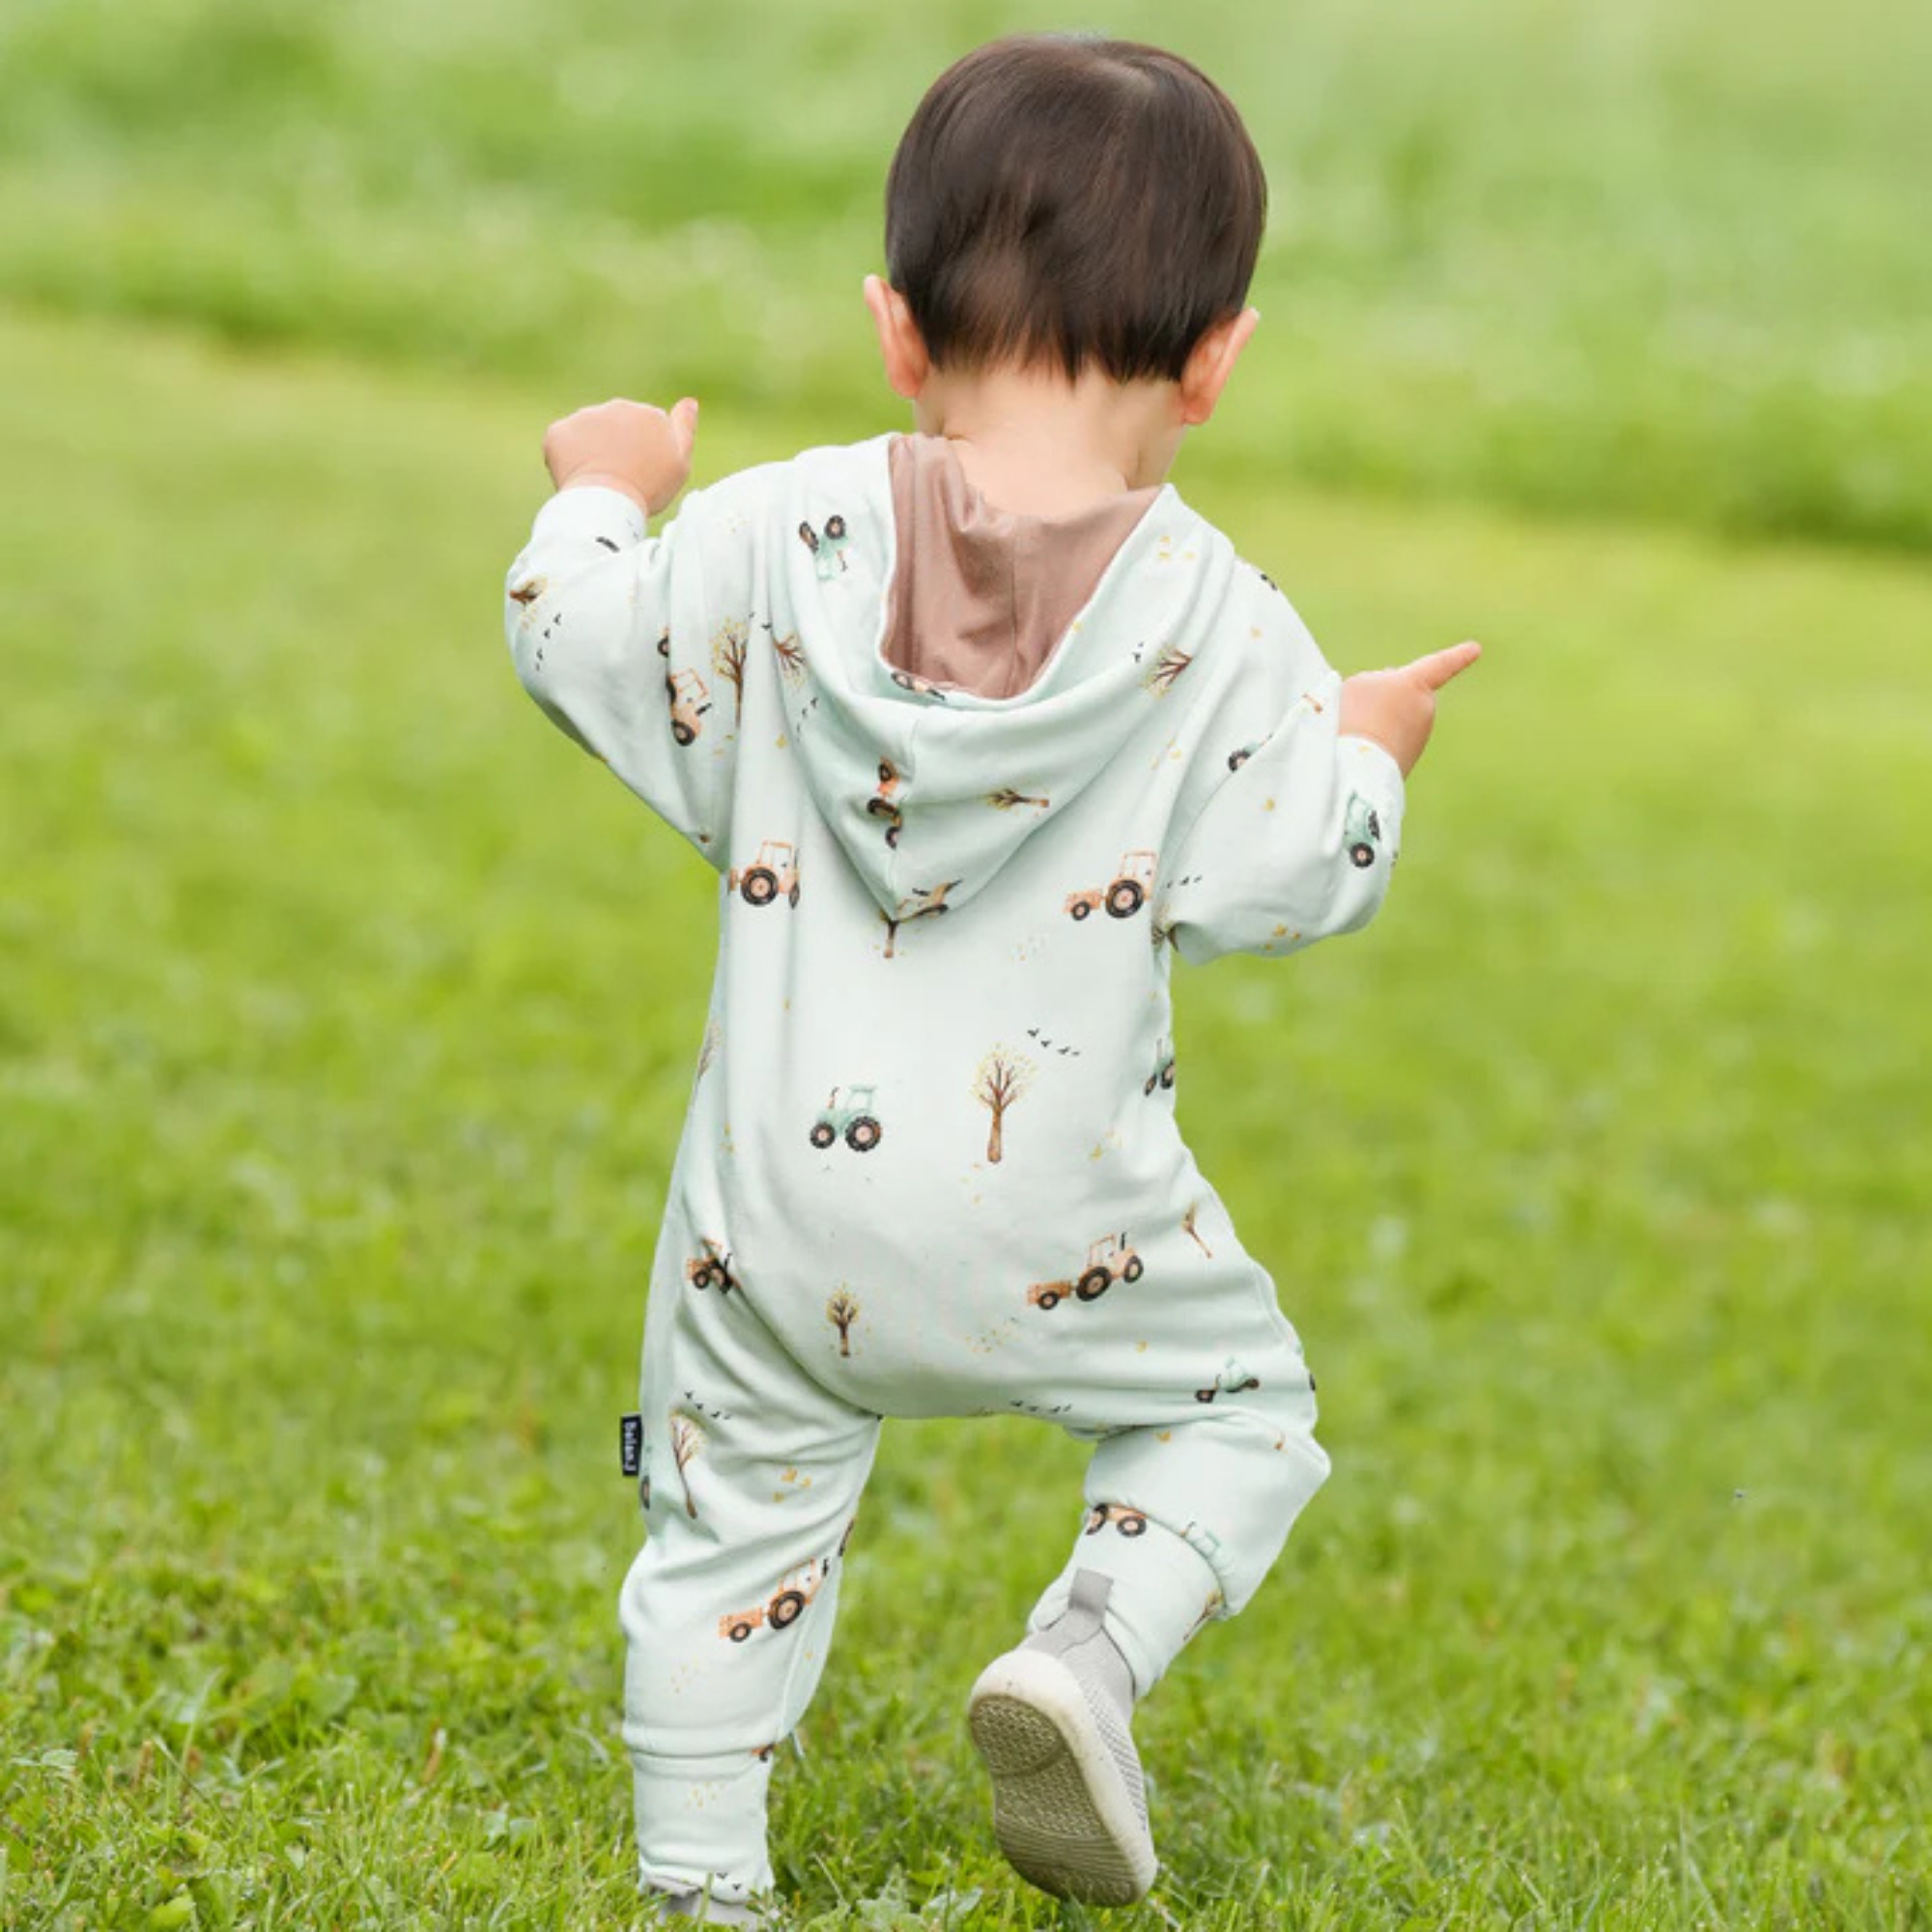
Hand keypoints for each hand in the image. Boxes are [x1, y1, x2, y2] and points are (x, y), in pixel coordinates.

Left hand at [542, 396, 699, 516]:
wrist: (608, 499)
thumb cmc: (648, 487)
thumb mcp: (680, 461)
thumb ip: (685, 428)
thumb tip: (689, 401)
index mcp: (649, 414)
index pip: (645, 430)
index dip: (644, 454)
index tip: (644, 474)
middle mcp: (617, 407)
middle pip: (616, 428)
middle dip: (616, 448)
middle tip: (620, 479)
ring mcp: (586, 416)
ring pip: (589, 434)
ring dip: (592, 451)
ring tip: (599, 480)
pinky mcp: (559, 431)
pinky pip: (562, 443)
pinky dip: (567, 459)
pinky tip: (578, 477)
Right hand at [1339, 641, 1480, 776]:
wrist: (1359, 768)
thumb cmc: (1356, 719)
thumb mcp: (1359, 685)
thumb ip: (1376, 683)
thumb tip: (1387, 701)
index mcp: (1417, 685)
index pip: (1441, 665)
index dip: (1457, 656)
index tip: (1475, 649)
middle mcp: (1425, 711)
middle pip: (1405, 696)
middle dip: (1387, 697)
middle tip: (1358, 706)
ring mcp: (1417, 740)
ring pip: (1395, 722)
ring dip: (1375, 723)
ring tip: (1354, 732)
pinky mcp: (1405, 763)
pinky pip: (1388, 744)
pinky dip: (1374, 743)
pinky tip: (1357, 748)